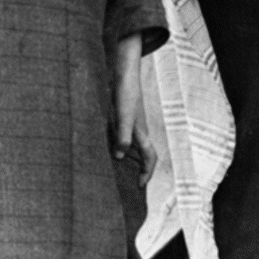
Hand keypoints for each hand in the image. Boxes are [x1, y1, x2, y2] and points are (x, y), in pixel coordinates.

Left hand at [112, 33, 156, 186]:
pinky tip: (108, 147)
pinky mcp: (121, 118)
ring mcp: (130, 124)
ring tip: (120, 170)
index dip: (147, 172)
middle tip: (133, 182)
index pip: (150, 156)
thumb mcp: (122, 116)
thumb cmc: (125, 93)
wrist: (123, 72)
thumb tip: (120, 156)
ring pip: (133, 146)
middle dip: (140, 169)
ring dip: (130, 159)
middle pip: (143, 154)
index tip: (140, 186)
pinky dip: (119, 146)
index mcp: (141, 132)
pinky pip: (123, 138)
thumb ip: (122, 136)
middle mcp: (137, 130)